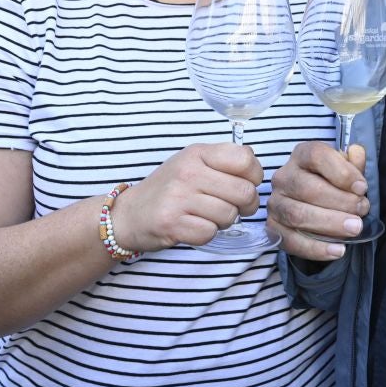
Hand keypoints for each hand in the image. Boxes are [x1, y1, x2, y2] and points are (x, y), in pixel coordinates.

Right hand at [112, 143, 264, 250]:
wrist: (129, 214)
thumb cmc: (169, 189)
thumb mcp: (193, 163)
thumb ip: (223, 162)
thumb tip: (256, 172)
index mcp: (197, 153)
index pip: (245, 160)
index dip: (254, 176)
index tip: (246, 184)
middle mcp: (188, 172)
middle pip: (244, 192)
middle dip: (246, 205)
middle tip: (236, 207)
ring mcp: (178, 198)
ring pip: (229, 215)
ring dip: (225, 221)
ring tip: (209, 216)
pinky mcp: (172, 223)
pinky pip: (210, 233)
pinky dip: (207, 234)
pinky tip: (195, 226)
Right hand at [269, 141, 369, 260]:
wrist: (313, 206)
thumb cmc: (333, 184)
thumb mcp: (346, 170)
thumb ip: (353, 164)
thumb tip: (357, 153)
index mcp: (302, 156)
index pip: (316, 156)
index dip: (342, 172)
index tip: (362, 188)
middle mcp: (284, 177)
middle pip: (308, 188)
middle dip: (340, 201)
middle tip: (362, 210)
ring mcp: (275, 203)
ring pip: (298, 214)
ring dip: (330, 224)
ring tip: (354, 229)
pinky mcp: (273, 228)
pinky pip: (291, 241)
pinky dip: (316, 249)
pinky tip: (338, 250)